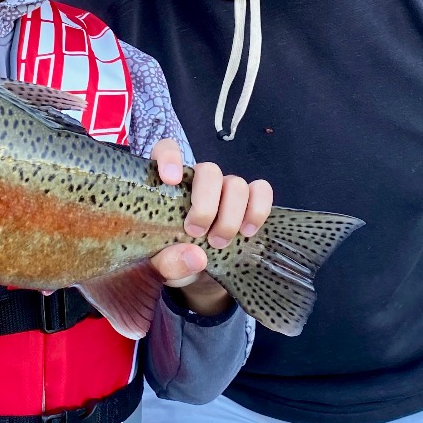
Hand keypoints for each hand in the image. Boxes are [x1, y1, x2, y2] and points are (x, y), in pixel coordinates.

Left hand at [146, 138, 272, 314]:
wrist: (197, 274)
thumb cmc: (171, 260)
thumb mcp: (160, 266)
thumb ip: (167, 262)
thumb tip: (196, 256)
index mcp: (167, 185)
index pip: (166, 149)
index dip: (170, 157)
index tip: (171, 180)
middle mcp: (197, 180)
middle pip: (209, 171)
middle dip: (206, 204)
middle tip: (196, 233)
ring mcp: (225, 189)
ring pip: (236, 184)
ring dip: (230, 217)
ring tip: (218, 243)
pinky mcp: (249, 201)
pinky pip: (261, 190)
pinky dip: (258, 210)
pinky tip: (247, 232)